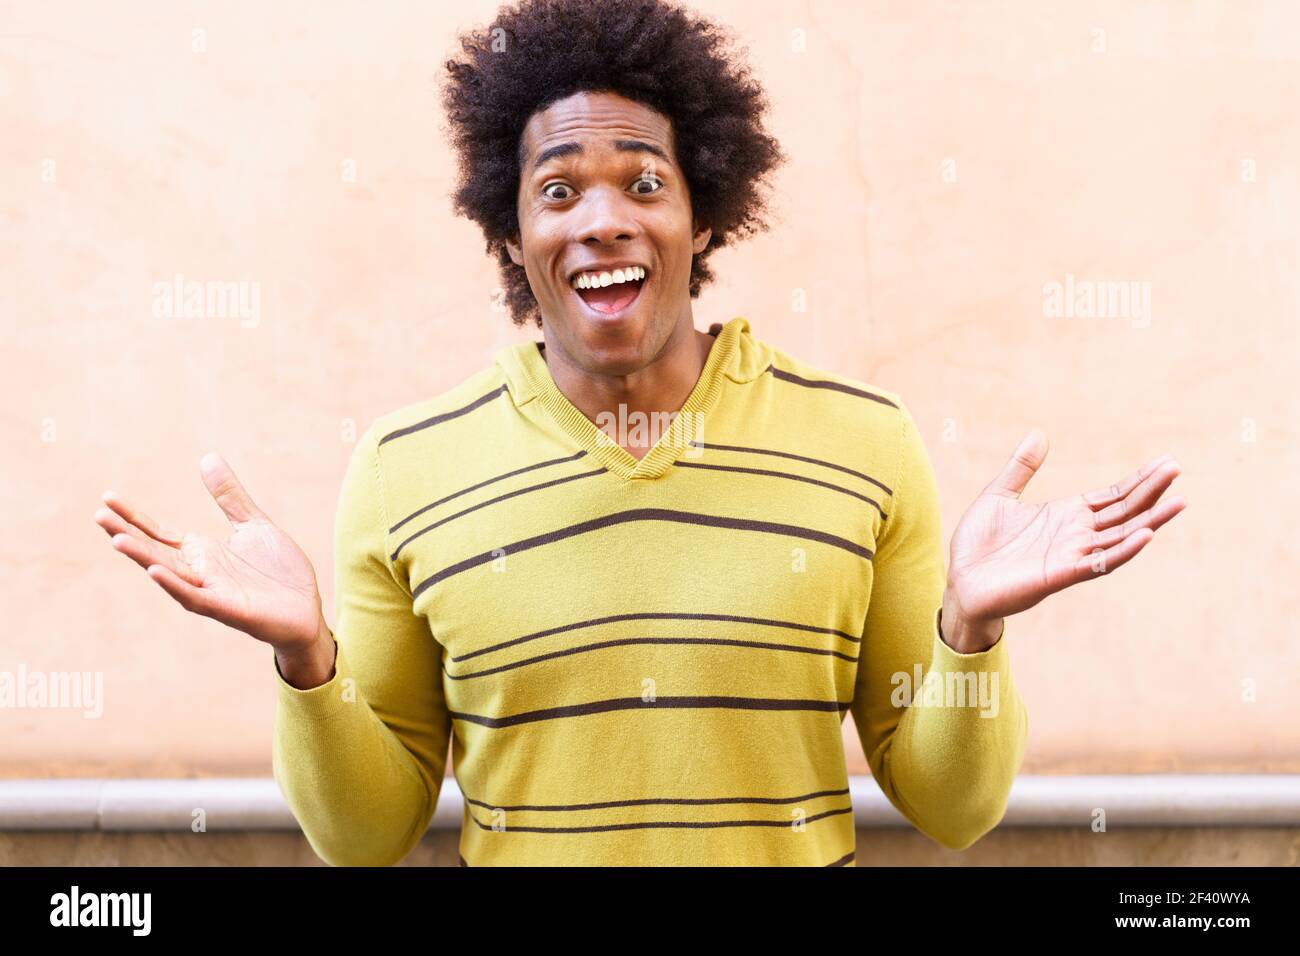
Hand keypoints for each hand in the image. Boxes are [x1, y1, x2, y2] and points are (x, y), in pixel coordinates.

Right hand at [94, 453, 326, 651]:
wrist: (307, 609)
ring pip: (170, 575)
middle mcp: (200, 573)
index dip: (134, 518)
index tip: (107, 498)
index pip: (159, 533)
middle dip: (127, 536)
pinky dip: (176, 586)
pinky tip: (156, 572)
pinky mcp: (231, 610)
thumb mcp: (253, 525)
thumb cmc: (279, 572)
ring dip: (144, 560)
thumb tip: (207, 458)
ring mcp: (213, 592)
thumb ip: (229, 498)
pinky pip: (198, 598)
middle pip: (155, 553)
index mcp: (202, 553)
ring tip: (117, 541)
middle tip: (98, 516)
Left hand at [945, 430, 1186, 625]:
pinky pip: (1099, 563)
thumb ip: (1021, 468)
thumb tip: (1038, 435)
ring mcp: (1071, 555)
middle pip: (1124, 511)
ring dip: (1150, 520)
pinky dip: (1123, 549)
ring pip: (1121, 536)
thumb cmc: (978, 544)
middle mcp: (1076, 535)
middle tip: (1177, 469)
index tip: (1166, 462)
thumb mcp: (998, 495)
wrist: (959, 580)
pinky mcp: (1060, 574)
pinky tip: (1146, 534)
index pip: (1112, 496)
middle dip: (1151, 491)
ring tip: (1178, 501)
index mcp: (1065, 515)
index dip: (1139, 480)